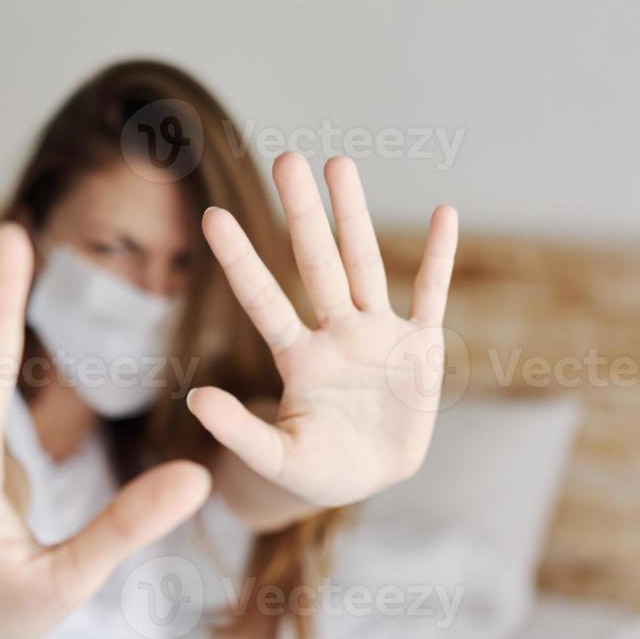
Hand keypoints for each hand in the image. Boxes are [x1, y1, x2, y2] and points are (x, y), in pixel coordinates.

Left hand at [187, 153, 457, 507]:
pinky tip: (445, 213)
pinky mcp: (419, 348)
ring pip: (364, 264)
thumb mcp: (277, 459)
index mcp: (299, 358)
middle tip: (285, 159)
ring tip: (338, 163)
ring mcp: (378, 335)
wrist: (370, 480)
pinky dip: (440, 258)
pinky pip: (431, 295)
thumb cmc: (318, 471)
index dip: (241, 261)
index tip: (212, 217)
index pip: (263, 300)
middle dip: (302, 213)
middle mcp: (335, 333)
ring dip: (354, 216)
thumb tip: (195, 398)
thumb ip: (240, 431)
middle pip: (316, 263)